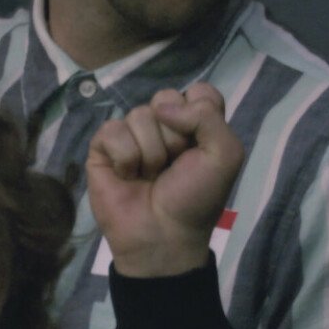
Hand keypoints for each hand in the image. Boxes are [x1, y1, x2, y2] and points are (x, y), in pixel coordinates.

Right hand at [86, 83, 242, 277]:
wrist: (163, 236)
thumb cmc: (196, 198)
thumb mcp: (225, 155)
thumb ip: (207, 116)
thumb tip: (162, 108)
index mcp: (195, 123)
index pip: (199, 92)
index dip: (200, 114)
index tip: (200, 144)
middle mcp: (164, 124)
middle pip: (166, 98)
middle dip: (174, 137)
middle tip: (174, 167)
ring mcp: (132, 133)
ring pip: (139, 115)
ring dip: (151, 153)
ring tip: (152, 177)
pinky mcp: (104, 147)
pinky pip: (112, 130)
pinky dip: (125, 158)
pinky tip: (128, 176)